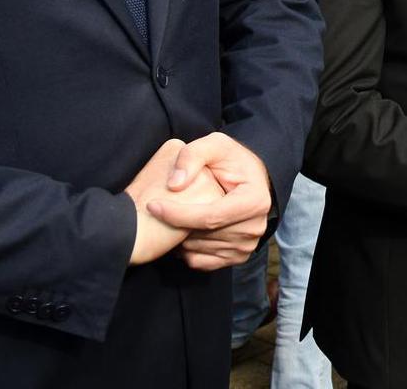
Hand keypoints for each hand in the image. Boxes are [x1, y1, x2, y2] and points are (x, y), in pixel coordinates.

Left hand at [144, 133, 271, 270]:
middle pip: (204, 234)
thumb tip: (174, 184)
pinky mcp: (237, 257)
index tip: (152, 205)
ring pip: (200, 249)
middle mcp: (254, 227)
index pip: (210, 216)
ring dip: (179, 237)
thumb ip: (193, 155)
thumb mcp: (216, 144)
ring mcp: (247, 246)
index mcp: (254, 201)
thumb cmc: (232, 160)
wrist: (251, 178)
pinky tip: (180, 232)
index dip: (178, 213)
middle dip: (175, 224)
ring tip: (167, 218)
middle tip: (155, 210)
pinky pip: (202, 262)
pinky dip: (186, 250)